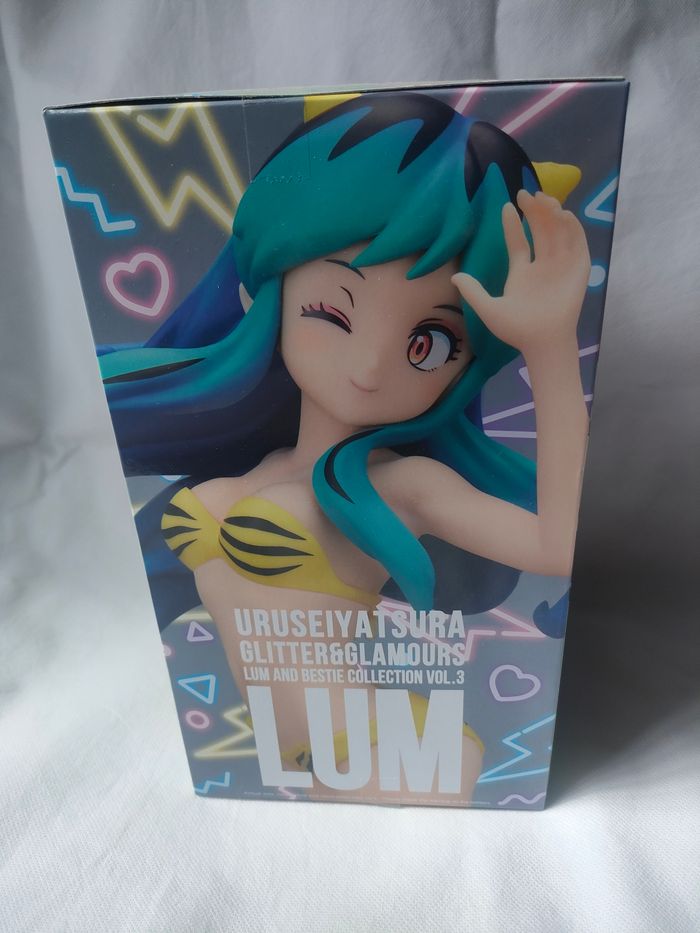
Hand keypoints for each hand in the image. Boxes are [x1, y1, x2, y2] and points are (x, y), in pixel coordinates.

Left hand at [452, 190, 590, 354]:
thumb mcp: (488, 308)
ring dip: (552, 214)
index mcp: (522, 273)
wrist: (541, 342)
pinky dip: (573, 228)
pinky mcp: (579, 269)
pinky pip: (577, 244)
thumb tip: (454, 276)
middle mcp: (542, 266)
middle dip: (535, 211)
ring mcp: (561, 266)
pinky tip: (562, 215)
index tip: (507, 205)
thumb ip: (472, 291)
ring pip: (558, 233)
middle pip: (540, 231)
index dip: (512, 224)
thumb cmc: (517, 329)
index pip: (519, 242)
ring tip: (543, 198)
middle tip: (526, 193)